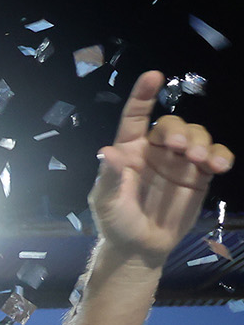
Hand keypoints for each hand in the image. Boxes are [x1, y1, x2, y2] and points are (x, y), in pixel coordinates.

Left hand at [90, 70, 233, 262]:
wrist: (140, 248)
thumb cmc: (116, 222)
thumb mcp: (105, 202)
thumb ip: (108, 177)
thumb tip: (107, 151)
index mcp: (129, 150)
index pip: (135, 117)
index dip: (143, 95)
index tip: (154, 76)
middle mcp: (155, 150)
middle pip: (172, 124)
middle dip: (178, 130)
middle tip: (178, 147)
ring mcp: (180, 161)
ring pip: (197, 136)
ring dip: (201, 142)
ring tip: (199, 159)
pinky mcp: (200, 176)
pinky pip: (216, 156)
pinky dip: (220, 155)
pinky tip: (217, 165)